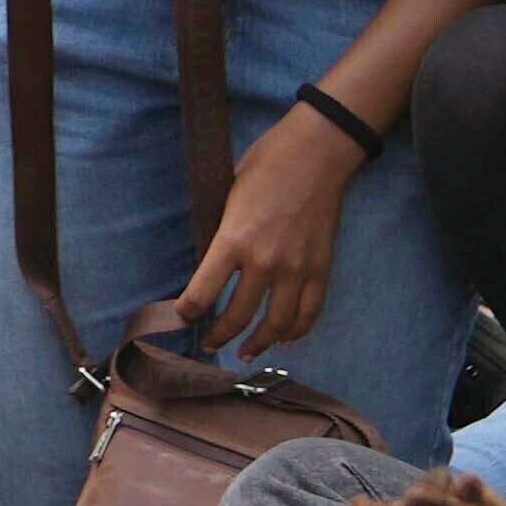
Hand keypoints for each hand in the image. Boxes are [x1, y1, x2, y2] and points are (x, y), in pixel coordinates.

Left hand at [161, 97, 362, 360]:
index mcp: (233, 239)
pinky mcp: (322, 269)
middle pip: (237, 317)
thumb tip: (212, 262)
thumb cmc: (267, 164)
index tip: (183, 316)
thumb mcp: (228, 195)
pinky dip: (296, 331)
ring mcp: (297, 269)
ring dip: (259, 344)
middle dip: (218, 335)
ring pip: (276, 325)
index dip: (187, 312)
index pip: (202, 293)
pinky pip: (309, 313)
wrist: (317, 153)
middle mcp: (264, 261)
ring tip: (245, 352)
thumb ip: (222, 233)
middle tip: (208, 343)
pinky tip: (284, 337)